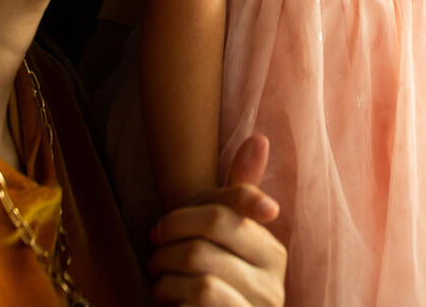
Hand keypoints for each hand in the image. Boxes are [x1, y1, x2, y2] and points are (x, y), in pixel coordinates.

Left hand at [148, 135, 285, 305]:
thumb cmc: (221, 275)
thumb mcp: (230, 233)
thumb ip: (242, 191)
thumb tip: (259, 137)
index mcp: (273, 254)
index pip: (222, 218)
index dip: (179, 220)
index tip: (158, 230)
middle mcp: (272, 288)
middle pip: (203, 252)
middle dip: (166, 254)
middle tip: (153, 259)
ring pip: (200, 286)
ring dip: (165, 285)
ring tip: (159, 285)